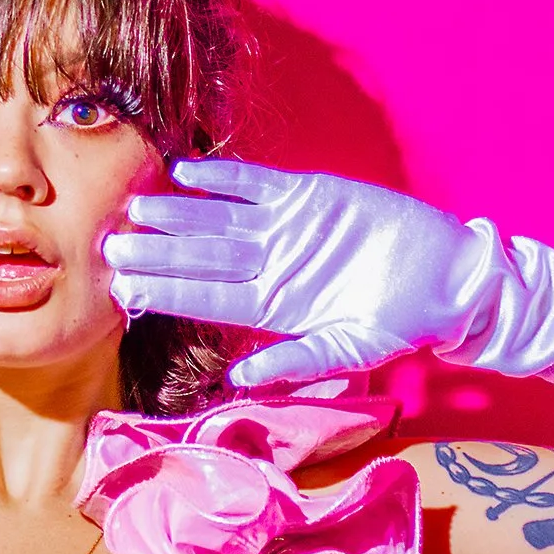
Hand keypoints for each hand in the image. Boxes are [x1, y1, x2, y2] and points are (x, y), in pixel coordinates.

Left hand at [103, 157, 486, 388]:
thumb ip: (296, 362)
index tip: (125, 290)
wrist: (444, 278)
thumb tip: (239, 382)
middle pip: (202, 258)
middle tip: (109, 245)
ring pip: (219, 219)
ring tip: (137, 206)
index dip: (166, 292)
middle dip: (157, 252)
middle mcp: (269, 266)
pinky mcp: (308, 196)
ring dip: (178, 213)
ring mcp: (285, 229)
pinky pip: (256, 184)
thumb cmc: (401, 322)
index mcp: (274, 307)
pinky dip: (224, 177)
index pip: (207, 299)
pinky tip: (187, 171)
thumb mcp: (351, 351)